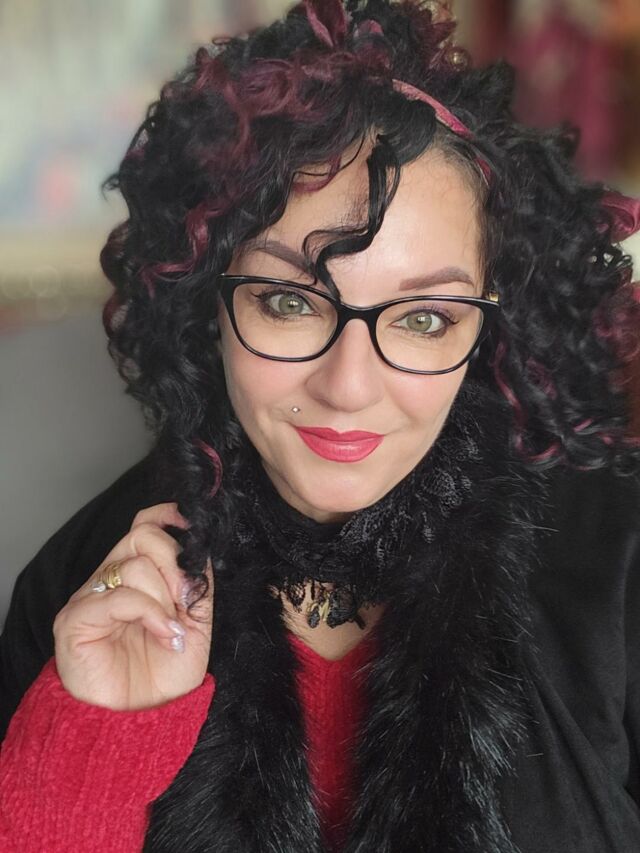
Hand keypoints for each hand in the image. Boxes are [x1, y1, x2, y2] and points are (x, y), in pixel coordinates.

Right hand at [53, 503, 212, 710]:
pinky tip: (165, 635)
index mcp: (137, 574)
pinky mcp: (75, 620)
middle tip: (185, 600)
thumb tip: (201, 551)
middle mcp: (111, 578)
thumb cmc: (163, 675)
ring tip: (173, 630)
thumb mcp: (196, 623)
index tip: (195, 533)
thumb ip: (198, 585)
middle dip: (175, 564)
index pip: (145, 523)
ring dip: (165, 599)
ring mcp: (91, 596)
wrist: (139, 721)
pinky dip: (151, 613)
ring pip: (135, 566)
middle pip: (143, 535)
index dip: (169, 517)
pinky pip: (120, 597)